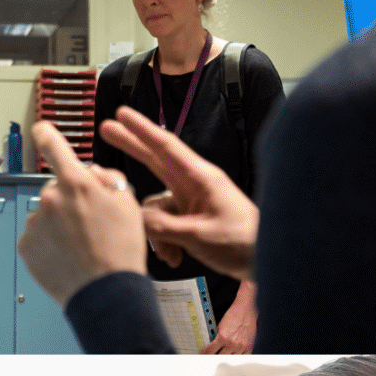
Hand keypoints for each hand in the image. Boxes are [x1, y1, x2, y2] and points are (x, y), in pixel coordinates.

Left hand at [17, 121, 148, 304]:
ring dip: (59, 223)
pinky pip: (37, 236)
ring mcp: (35, 222)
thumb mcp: (129, 203)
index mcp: (76, 183)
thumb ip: (108, 178)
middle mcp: (50, 198)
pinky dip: (48, 243)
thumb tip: (92, 172)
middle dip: (69, 200)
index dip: (47, 134)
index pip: (54, 146)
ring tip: (81, 245)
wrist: (107, 292)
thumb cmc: (122, 249)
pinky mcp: (26, 245)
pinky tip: (67, 255)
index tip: (41, 128)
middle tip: (90, 224)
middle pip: (56, 189)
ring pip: (46, 214)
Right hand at [98, 107, 258, 280]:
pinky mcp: (191, 219)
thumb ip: (163, 226)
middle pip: (156, 161)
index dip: (142, 130)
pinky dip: (165, 242)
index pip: (166, 148)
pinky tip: (175, 257)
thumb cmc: (245, 243)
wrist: (268, 261)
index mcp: (201, 179)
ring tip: (168, 254)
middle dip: (132, 147)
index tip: (122, 114)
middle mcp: (194, 186)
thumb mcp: (200, 236)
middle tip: (107, 128)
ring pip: (155, 206)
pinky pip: (164, 224)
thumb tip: (135, 217)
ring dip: (154, 231)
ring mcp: (192, 202)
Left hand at [205, 279, 257, 353]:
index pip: (211, 350)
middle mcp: (232, 343)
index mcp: (223, 337)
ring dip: (227, 358)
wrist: (245, 310)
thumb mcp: (220, 325)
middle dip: (215, 357)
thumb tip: (212, 344)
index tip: (204, 355)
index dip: (206, 354)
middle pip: (220, 357)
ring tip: (223, 358)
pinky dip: (238, 358)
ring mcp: (241, 346)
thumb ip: (216, 336)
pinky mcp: (249, 346)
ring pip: (231, 358)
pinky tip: (235, 358)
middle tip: (212, 358)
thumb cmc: (233, 315)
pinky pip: (243, 357)